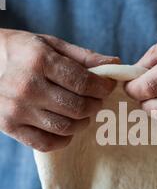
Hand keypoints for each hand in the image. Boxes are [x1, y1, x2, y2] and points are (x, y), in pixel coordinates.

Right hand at [0, 29, 118, 150]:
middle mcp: (27, 86)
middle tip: (96, 100)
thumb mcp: (51, 45)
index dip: (103, 87)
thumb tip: (115, 65)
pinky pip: (47, 143)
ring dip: (82, 122)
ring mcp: (16, 109)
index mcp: (39, 60)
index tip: (107, 86)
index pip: (84, 83)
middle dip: (95, 105)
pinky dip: (63, 138)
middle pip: (78, 108)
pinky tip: (65, 127)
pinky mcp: (9, 127)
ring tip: (82, 112)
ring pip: (66, 128)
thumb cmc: (22, 52)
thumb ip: (84, 56)